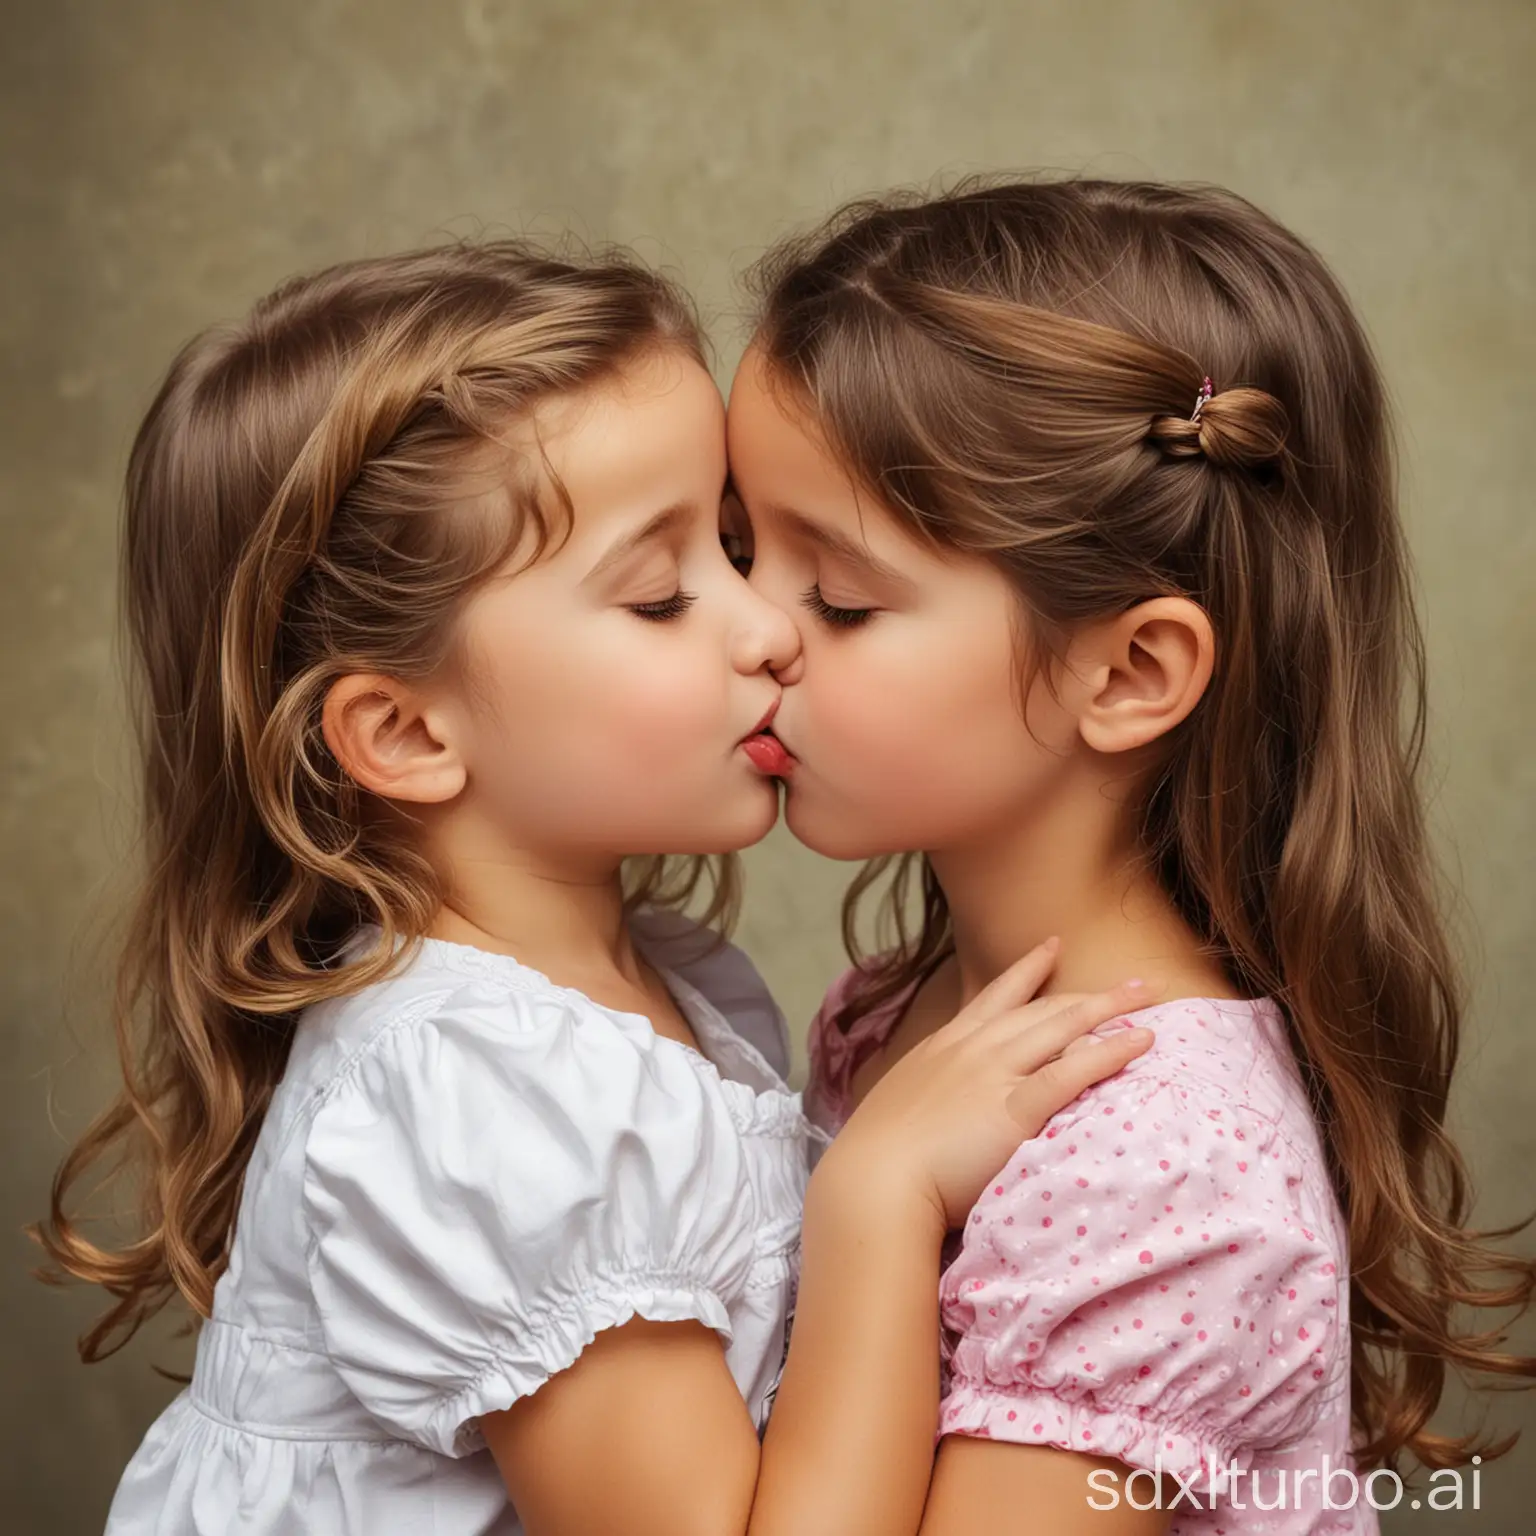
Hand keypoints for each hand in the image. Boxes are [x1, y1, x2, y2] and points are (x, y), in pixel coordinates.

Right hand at [819, 940, 1154, 1231]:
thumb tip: (945, 1108)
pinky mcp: (1014, 1108)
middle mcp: (974, 1049)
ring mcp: (995, 1074)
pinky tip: (1140, 1041)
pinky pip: (1072, 1071)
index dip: (1029, 969)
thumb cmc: (879, 1156)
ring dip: (1108, 1008)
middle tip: (1130, 983)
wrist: (873, 1180)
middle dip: (1088, 993)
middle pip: (1042, 1008)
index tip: (1053, 946)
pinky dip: (1110, 1052)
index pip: (995, 996)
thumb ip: (932, 1097)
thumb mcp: (901, 1105)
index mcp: (945, 1046)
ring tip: (1145, 997)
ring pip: (1062, 1027)